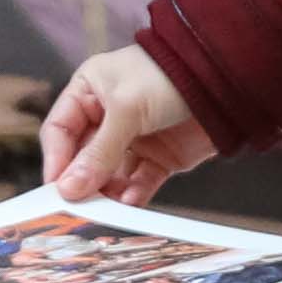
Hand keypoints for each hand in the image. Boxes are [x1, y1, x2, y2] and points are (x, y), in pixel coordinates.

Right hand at [42, 43, 214, 202]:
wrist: (226, 80)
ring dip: (106, 192)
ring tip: (106, 207)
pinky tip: (130, 200)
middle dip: (81, 181)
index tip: (55, 187)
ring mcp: (134, 139)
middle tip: (77, 205)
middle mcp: (107, 117)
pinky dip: (133, 194)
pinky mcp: (159, 158)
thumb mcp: (126, 109)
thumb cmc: (169, 75)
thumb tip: (69, 188)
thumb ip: (98, 152)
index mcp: (89, 92)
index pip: (60, 130)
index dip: (56, 158)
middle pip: (82, 158)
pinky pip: (138, 182)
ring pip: (109, 175)